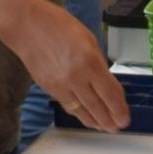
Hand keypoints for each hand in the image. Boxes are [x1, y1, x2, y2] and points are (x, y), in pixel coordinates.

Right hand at [7, 0, 128, 131]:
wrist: (27, 26)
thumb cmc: (59, 25)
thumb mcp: (89, 39)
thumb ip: (98, 63)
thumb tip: (105, 82)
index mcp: (90, 62)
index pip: (110, 93)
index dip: (119, 109)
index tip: (125, 118)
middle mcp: (76, 77)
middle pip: (97, 106)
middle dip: (109, 120)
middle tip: (117, 128)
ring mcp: (61, 85)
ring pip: (81, 111)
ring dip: (95, 121)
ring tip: (104, 127)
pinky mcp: (48, 89)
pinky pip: (68, 105)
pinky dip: (79, 114)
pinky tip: (86, 117)